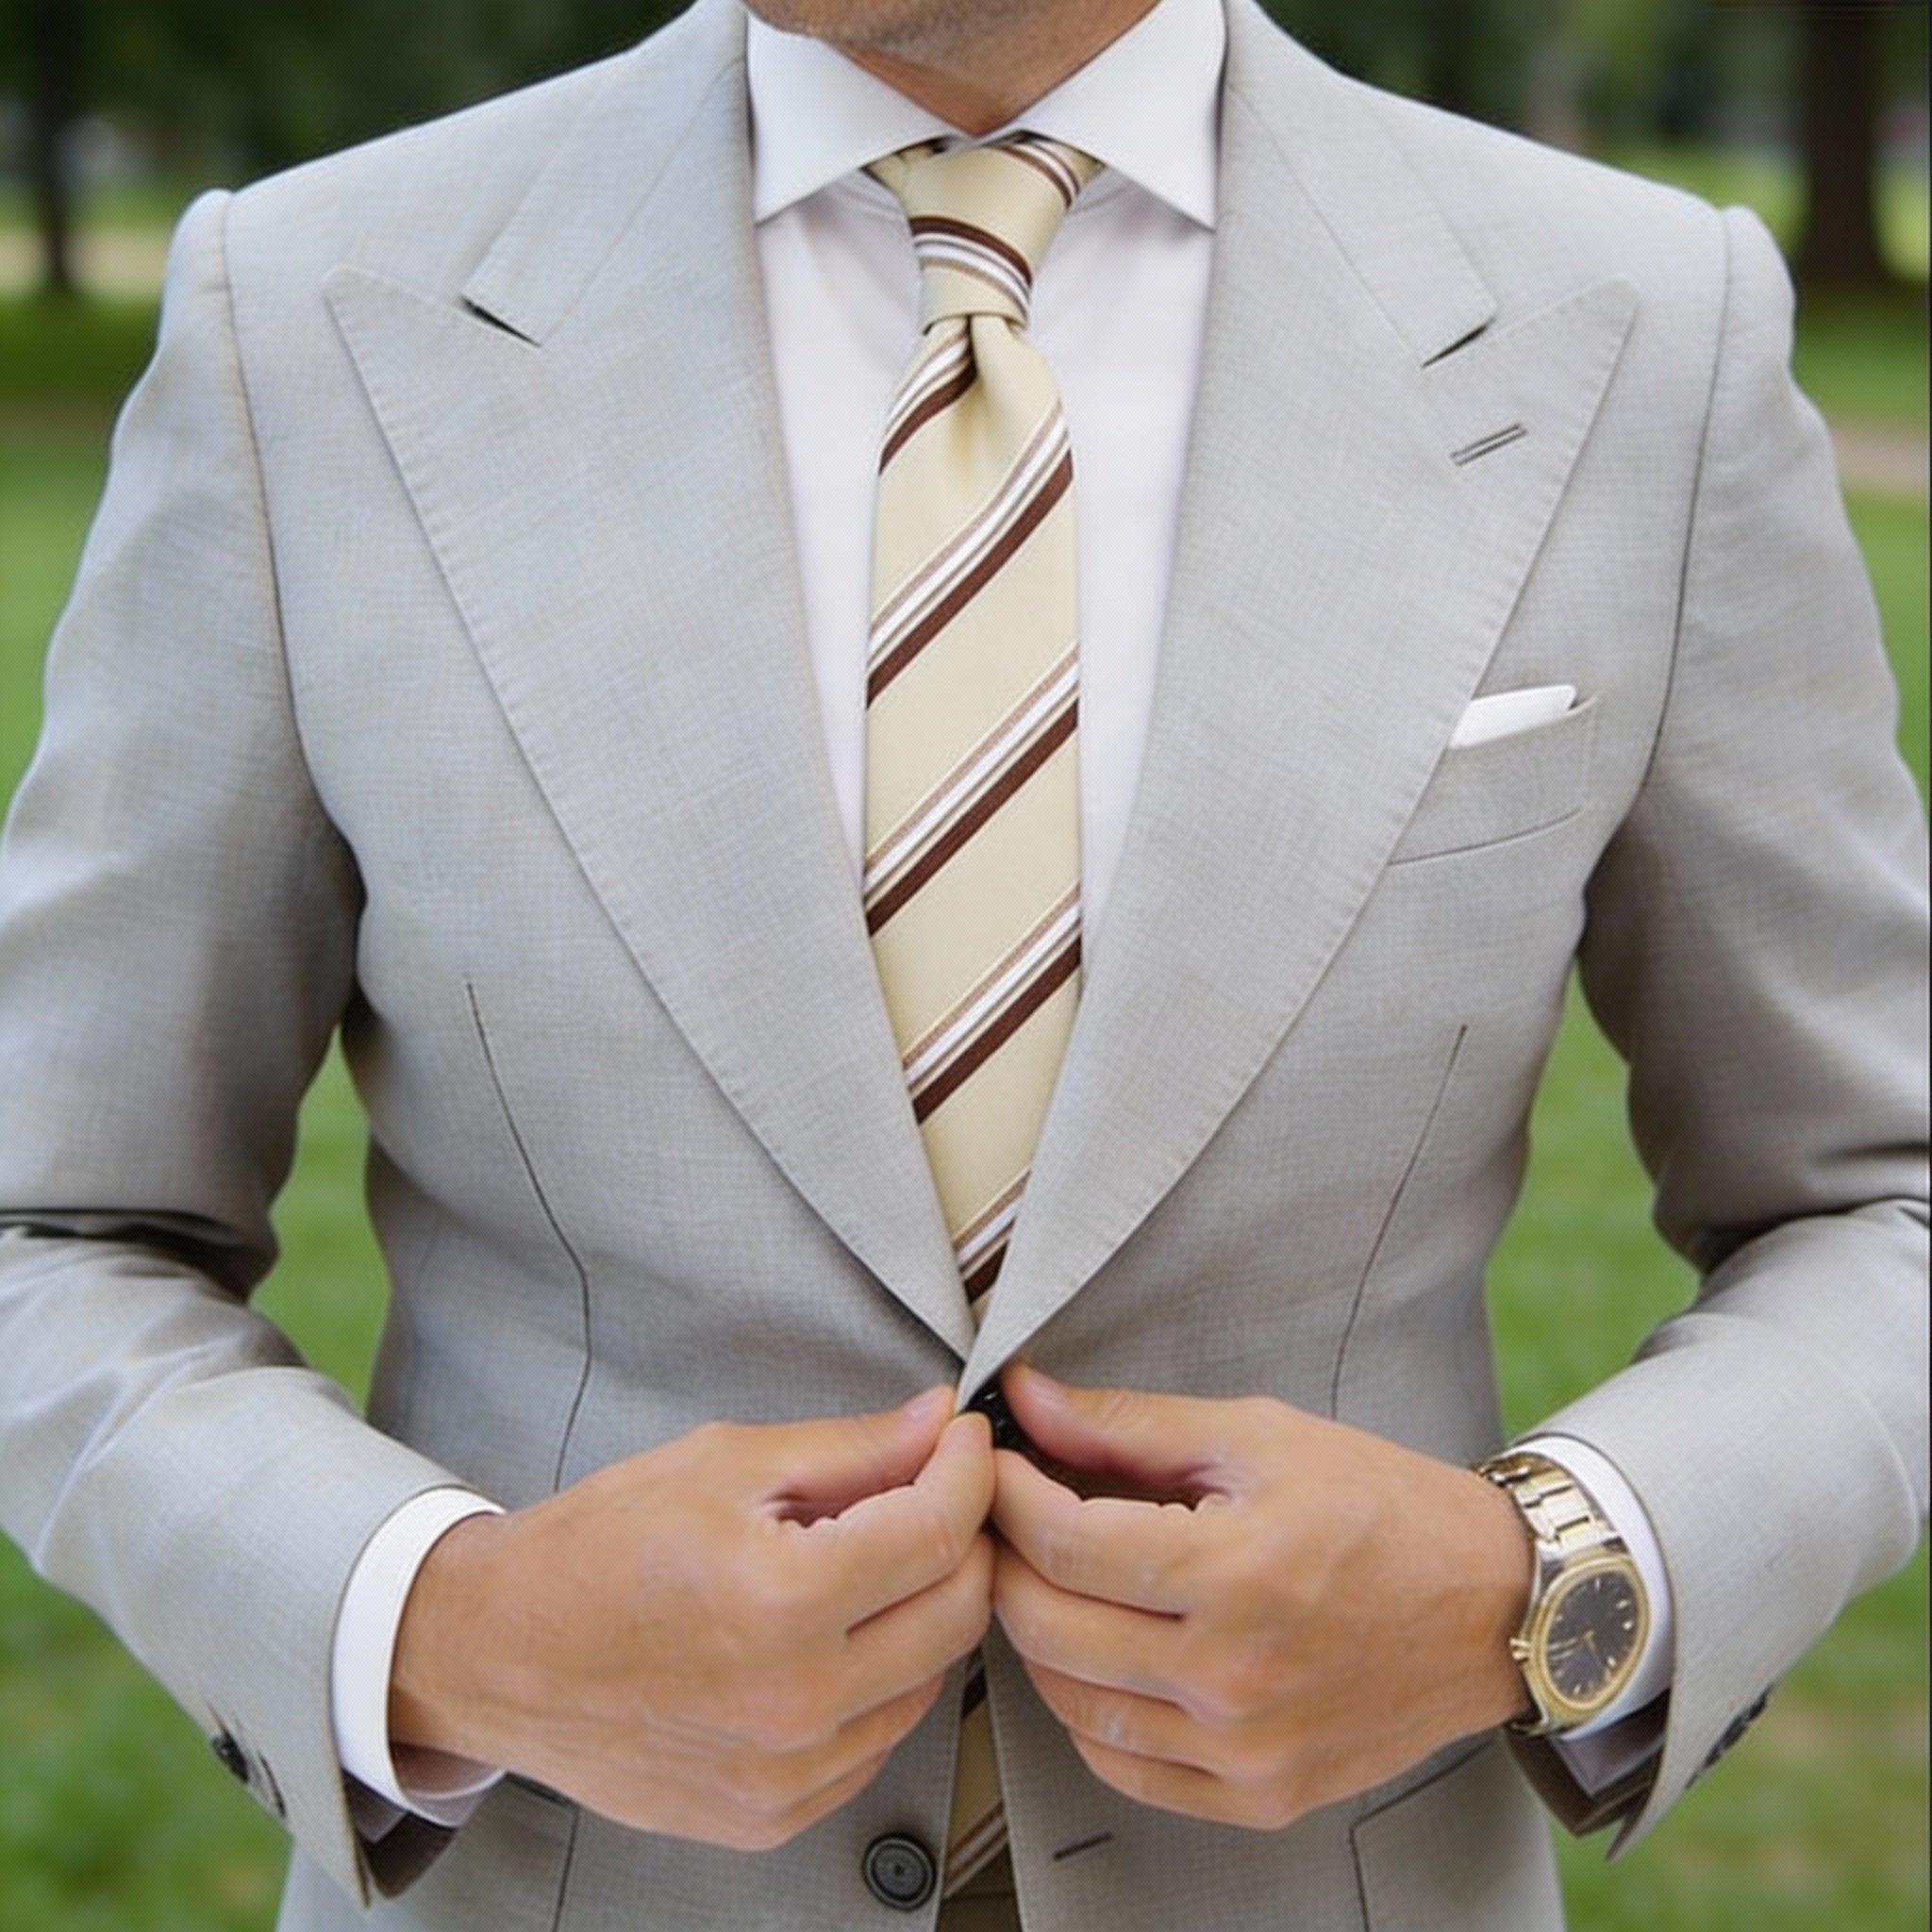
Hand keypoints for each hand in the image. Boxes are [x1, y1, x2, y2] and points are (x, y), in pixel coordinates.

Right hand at [390, 1389, 995, 1848]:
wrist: (497, 1654)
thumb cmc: (596, 1548)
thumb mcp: (723, 1463)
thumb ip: (849, 1448)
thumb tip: (936, 1423)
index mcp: (781, 1600)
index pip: (938, 1532)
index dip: (968, 1472)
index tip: (963, 1442)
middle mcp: (795, 1701)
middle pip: (957, 1613)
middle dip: (965, 1538)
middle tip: (935, 1493)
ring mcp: (785, 1773)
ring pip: (930, 1681)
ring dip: (924, 1612)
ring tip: (871, 1563)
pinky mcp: (771, 1815)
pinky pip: (877, 1741)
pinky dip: (880, 1682)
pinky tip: (835, 1636)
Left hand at [990, 1366, 1531, 1830]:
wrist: (1493, 1606)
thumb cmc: (1381, 1507)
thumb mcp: (1258, 1436)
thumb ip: (1129, 1424)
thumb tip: (1027, 1399)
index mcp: (1236, 1573)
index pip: (1063, 1542)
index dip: (1008, 1494)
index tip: (996, 1462)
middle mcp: (1235, 1677)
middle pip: (1049, 1627)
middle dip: (1006, 1559)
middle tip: (1008, 1516)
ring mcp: (1246, 1750)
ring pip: (1071, 1704)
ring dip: (1038, 1636)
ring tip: (1051, 1578)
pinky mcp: (1260, 1796)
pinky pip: (1125, 1769)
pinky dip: (1087, 1712)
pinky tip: (1099, 1655)